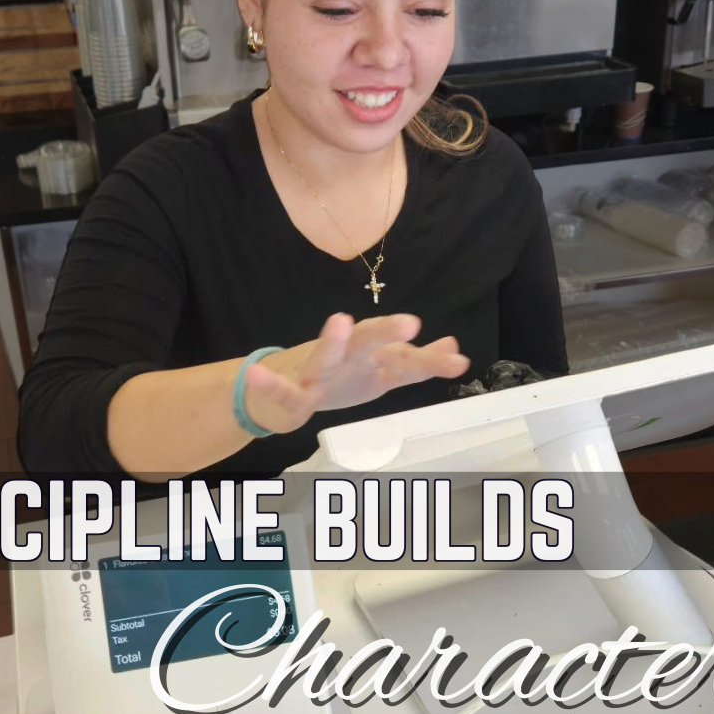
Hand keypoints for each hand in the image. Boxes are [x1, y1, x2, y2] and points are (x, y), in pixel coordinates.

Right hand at [242, 312, 468, 434]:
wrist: (276, 389)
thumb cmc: (335, 378)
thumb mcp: (380, 373)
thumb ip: (415, 364)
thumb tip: (455, 348)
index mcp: (369, 356)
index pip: (403, 357)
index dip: (430, 359)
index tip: (458, 359)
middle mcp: (345, 357)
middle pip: (366, 342)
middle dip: (386, 333)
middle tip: (411, 323)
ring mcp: (316, 372)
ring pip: (325, 357)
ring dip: (332, 341)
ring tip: (340, 321)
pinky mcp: (290, 391)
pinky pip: (282, 391)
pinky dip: (269, 384)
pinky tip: (256, 375)